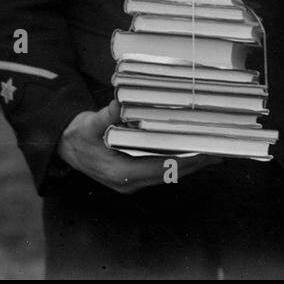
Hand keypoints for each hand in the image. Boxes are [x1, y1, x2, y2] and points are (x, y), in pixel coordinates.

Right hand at [56, 102, 220, 193]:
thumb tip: (118, 102)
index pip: (158, 168)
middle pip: (168, 174)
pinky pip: (161, 170)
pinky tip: (192, 152)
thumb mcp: (89, 125)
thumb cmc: (78, 136)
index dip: (182, 161)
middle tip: (217, 151)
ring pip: (167, 174)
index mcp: (119, 172)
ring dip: (188, 164)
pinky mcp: (134, 175)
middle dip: (193, 164)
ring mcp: (132, 181)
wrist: (66, 147)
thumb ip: (105, 116)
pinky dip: (177, 162)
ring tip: (212, 152)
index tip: (202, 152)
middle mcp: (128, 181)